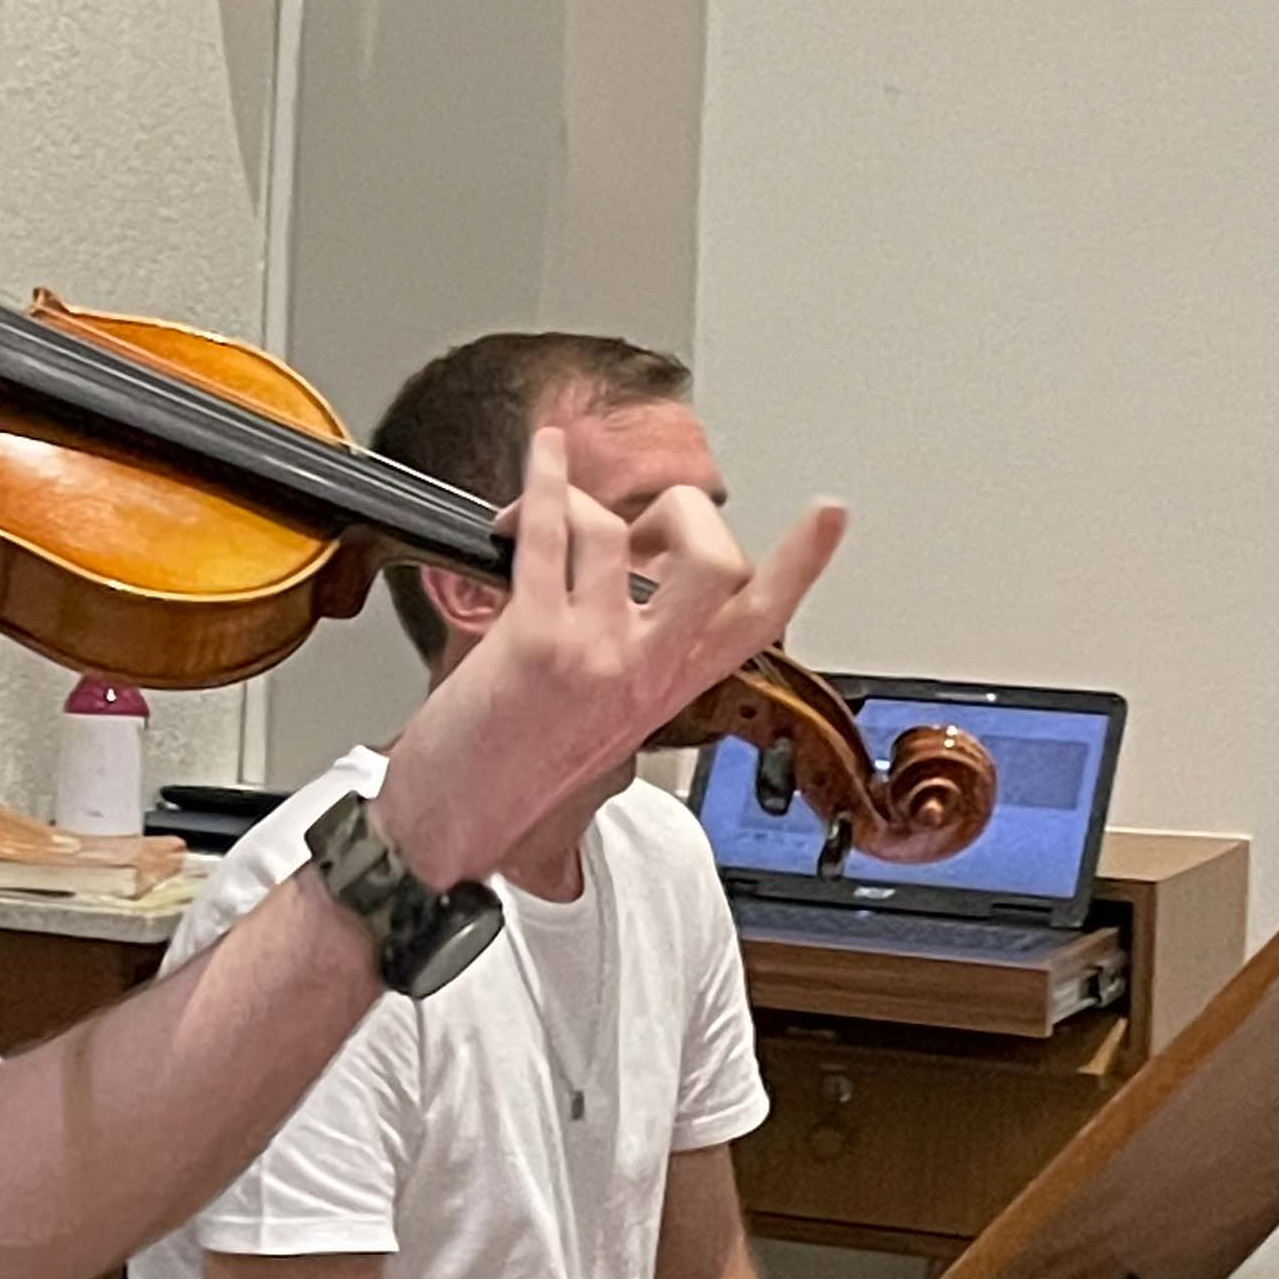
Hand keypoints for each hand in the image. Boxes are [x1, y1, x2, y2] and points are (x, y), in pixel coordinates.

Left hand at [372, 428, 844, 888]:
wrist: (451, 823)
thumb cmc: (512, 778)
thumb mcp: (604, 726)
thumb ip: (632, 661)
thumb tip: (624, 583)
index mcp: (669, 690)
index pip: (759, 621)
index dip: (802, 565)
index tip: (827, 516)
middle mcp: (645, 671)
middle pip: (715, 559)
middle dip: (685, 513)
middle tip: (639, 524)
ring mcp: (596, 652)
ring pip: (619, 531)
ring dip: (583, 501)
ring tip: (548, 511)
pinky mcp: (535, 638)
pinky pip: (550, 533)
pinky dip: (544, 480)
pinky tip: (543, 456)